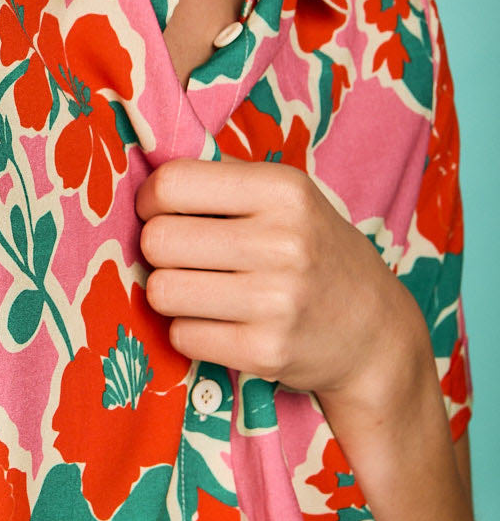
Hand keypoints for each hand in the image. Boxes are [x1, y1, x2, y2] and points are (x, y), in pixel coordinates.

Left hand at [134, 155, 429, 404]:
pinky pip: (181, 336)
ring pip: (161, 291)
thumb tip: (146, 168)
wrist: (375, 332)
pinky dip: (191, 332)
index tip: (163, 212)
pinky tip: (222, 324)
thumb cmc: (313, 251)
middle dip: (159, 251)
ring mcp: (276, 301)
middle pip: (157, 240)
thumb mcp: (287, 196)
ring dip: (171, 293)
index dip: (151, 200)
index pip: (171, 183)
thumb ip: (222, 177)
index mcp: (283, 190)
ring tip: (202, 290)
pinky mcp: (265, 352)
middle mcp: (283, 242)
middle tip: (185, 257)